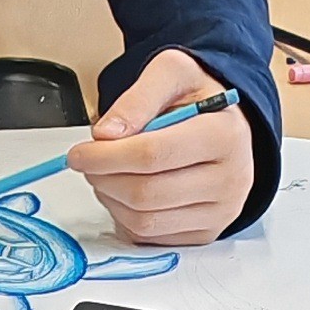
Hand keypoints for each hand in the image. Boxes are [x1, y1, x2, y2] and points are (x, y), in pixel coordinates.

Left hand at [68, 50, 253, 245]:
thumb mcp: (170, 72)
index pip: (152, 155)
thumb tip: (105, 135)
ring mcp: (220, 212)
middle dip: (103, 179)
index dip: (105, 157)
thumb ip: (137, 98)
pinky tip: (126, 192)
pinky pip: (149, 237)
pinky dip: (125, 217)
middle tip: (89, 162)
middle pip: (145, 194)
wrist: (225, 124)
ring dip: (111, 199)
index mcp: (224, 135)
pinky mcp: (205, 234)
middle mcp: (230, 179)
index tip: (79, 153)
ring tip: (108, 173)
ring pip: (144, 221)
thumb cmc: (197, 99)